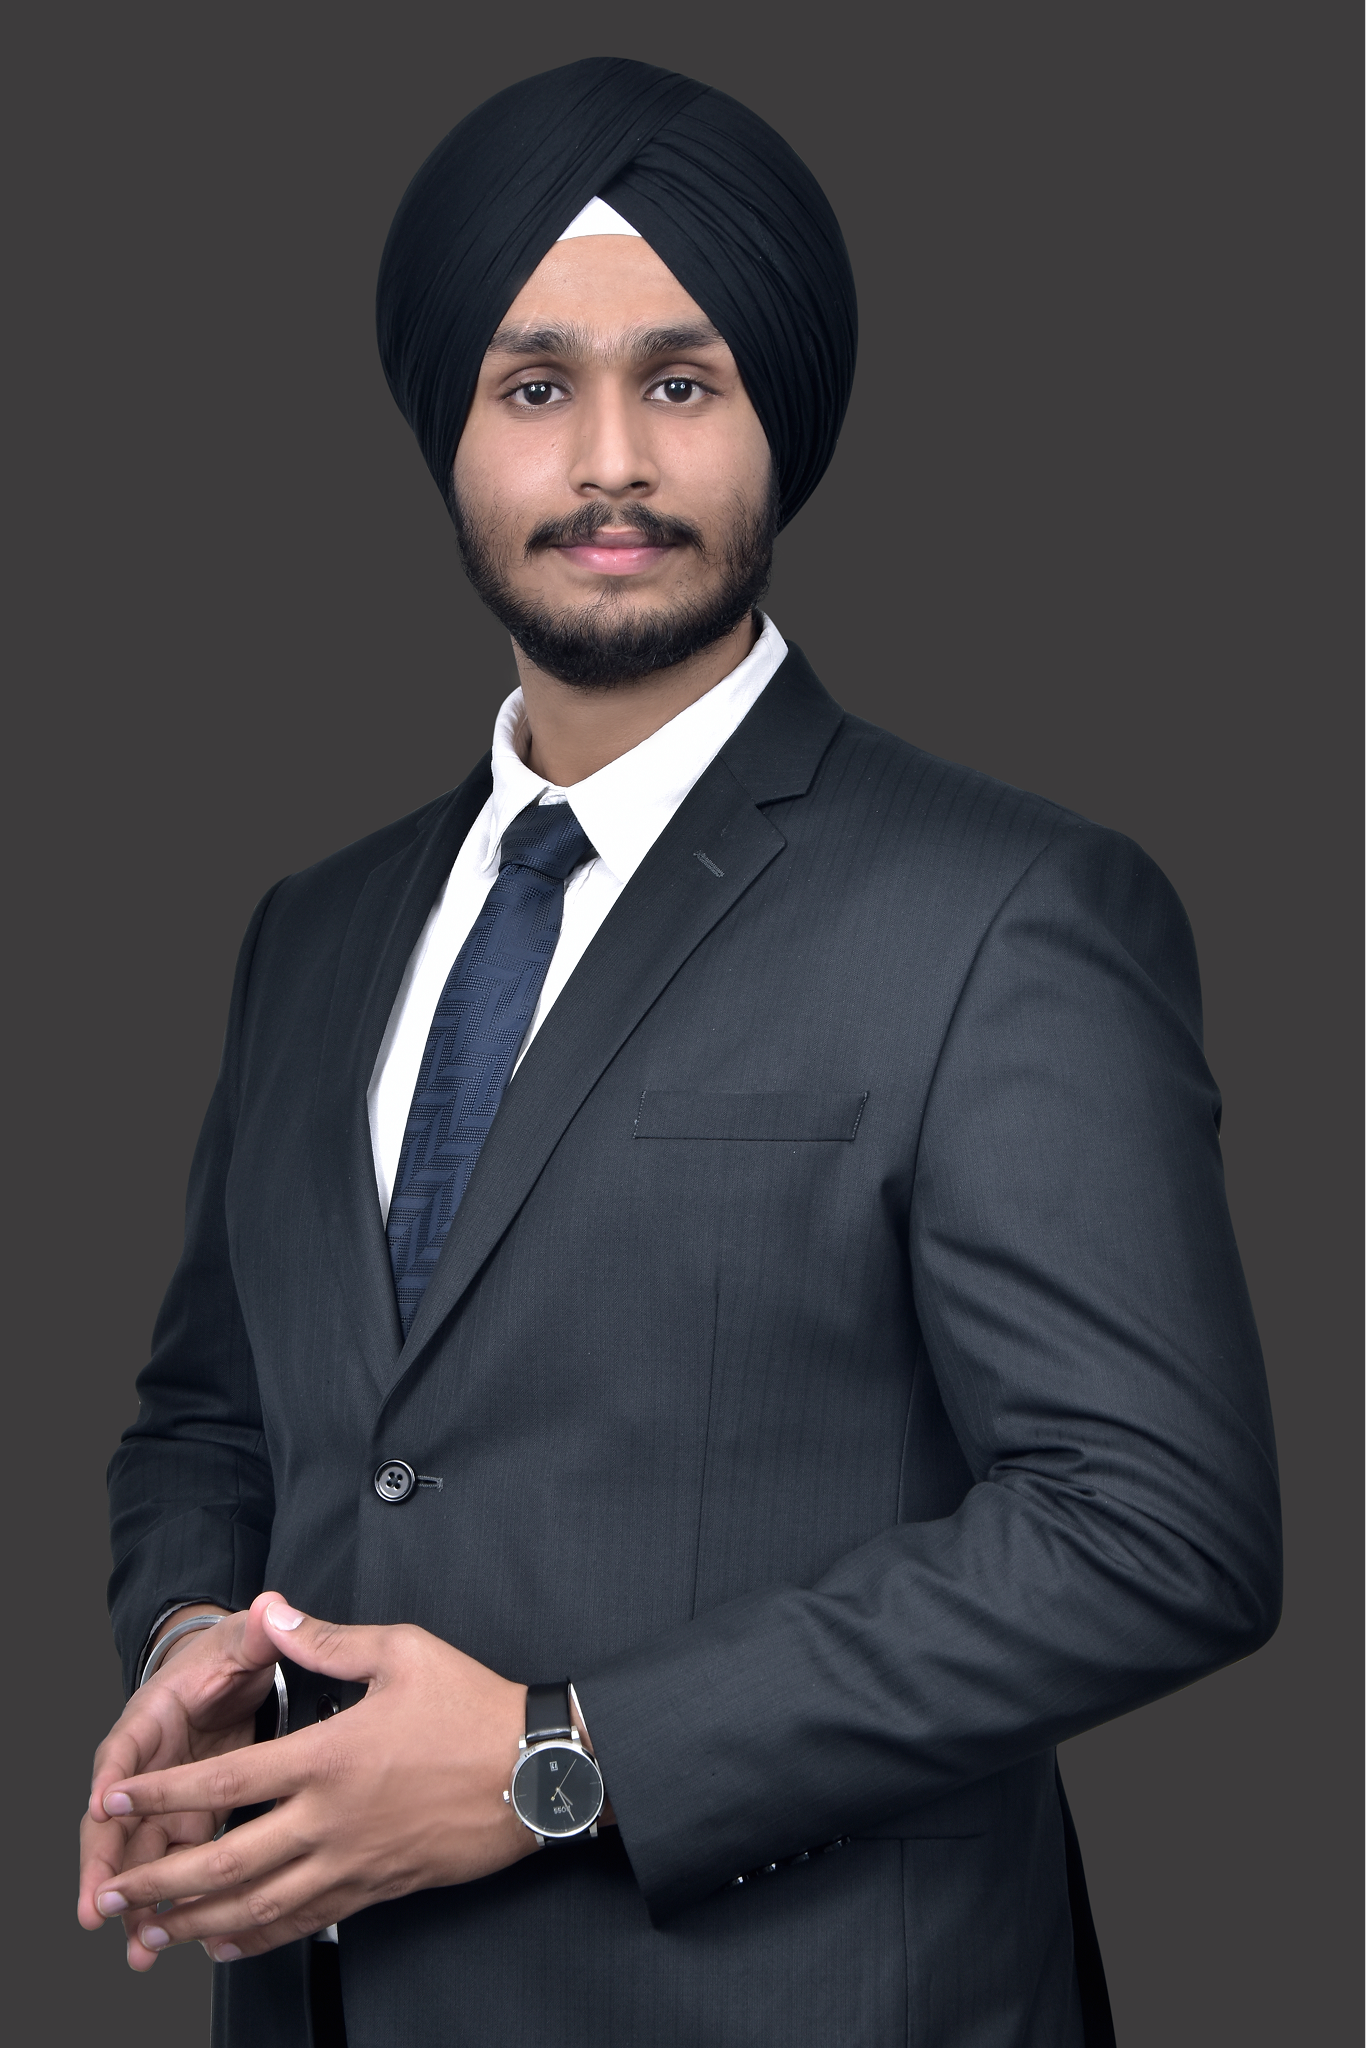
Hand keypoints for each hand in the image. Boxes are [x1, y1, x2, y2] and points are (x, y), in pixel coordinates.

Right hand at [78, 1593, 279, 1969]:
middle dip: (105, 1864)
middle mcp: (149, 1763)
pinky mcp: (188, 1818)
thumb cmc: (229, 1654)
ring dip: (131, 1899)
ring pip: (138, 1853)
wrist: (233, 1669)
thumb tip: (272, 1608)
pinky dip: (163, 1901)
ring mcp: (164, 1796)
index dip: (113, 1776)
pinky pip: (170, 1864)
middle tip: (97, 1907)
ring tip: (133, 1946)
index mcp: (154, 1715)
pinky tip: (159, 1940)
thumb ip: (258, 1630)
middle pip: (115, 1817)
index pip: (125, 1746)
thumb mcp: (244, 1638)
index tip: (100, 1804)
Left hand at [81, 1596, 536, 1963]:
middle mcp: (330, 1819)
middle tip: (113, 1887)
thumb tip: (271, 1612)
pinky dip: (258, 1939)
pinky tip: (227, 1943)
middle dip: (160, 1877)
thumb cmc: (472, 1705)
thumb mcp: (402, 1651)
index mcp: (328, 1757)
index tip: (117, 1797)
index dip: (163, 1793)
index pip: (225, 1779)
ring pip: (258, 1906)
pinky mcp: (377, 1888)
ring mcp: (352, 1861)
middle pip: (226, 1862)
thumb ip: (326, 1640)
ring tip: (152, 1928)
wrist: (535, 1769)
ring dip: (197, 1921)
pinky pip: (305, 1923)